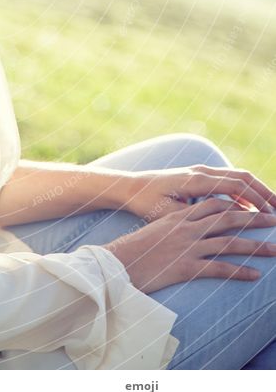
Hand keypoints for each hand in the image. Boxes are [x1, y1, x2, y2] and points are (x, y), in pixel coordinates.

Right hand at [102, 197, 275, 292]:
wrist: (118, 262)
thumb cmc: (135, 248)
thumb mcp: (157, 228)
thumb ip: (176, 224)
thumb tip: (190, 225)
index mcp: (180, 216)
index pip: (215, 203)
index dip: (237, 203)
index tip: (254, 206)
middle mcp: (187, 228)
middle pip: (229, 219)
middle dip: (255, 219)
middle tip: (275, 220)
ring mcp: (188, 246)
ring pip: (230, 243)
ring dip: (256, 246)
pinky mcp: (186, 267)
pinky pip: (219, 268)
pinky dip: (239, 271)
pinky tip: (255, 275)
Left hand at [122, 164, 275, 221]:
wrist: (130, 187)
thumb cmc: (147, 202)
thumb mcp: (170, 213)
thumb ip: (196, 215)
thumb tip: (222, 220)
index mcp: (197, 180)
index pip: (236, 185)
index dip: (257, 199)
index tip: (271, 214)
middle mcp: (201, 172)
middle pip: (242, 177)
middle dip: (264, 192)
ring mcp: (200, 172)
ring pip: (236, 177)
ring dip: (255, 190)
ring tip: (272, 207)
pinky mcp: (198, 176)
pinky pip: (226, 181)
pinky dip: (242, 191)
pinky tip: (250, 207)